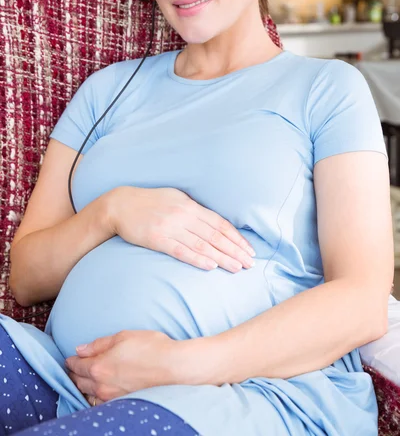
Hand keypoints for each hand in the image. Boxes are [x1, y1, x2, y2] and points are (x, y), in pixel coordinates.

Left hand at [65, 330, 179, 403]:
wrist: (173, 367)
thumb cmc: (150, 347)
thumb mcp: (123, 336)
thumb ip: (99, 344)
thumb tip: (81, 349)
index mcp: (99, 366)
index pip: (76, 365)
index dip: (71, 360)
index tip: (71, 357)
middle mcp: (101, 384)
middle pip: (79, 381)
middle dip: (74, 373)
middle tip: (73, 368)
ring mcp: (111, 396)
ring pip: (88, 394)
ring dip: (83, 386)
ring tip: (83, 379)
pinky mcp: (121, 402)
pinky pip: (100, 402)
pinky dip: (94, 396)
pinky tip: (98, 391)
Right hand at [108, 186, 255, 272]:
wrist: (120, 205)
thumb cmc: (150, 202)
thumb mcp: (175, 197)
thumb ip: (194, 209)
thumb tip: (214, 221)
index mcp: (190, 206)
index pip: (220, 224)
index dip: (236, 237)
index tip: (249, 249)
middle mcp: (184, 216)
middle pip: (215, 235)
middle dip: (235, 250)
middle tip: (251, 263)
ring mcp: (171, 227)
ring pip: (202, 245)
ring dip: (222, 258)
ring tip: (237, 268)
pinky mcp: (158, 239)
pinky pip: (181, 251)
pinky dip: (197, 259)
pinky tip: (211, 266)